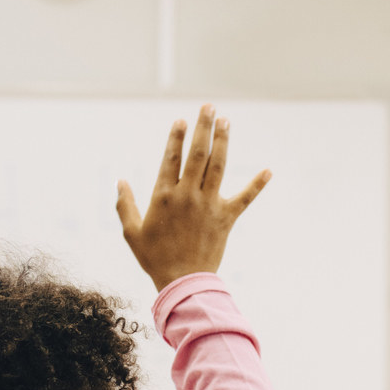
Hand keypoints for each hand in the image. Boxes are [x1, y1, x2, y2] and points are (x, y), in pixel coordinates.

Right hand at [115, 104, 271, 290]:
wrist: (182, 282)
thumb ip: (125, 205)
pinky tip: (268, 171)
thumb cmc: (154, 258)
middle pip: (197, 153)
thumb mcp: (131, 233)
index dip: (176, 137)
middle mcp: (188, 195)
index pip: (171, 157)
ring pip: (218, 166)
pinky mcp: (226, 218)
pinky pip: (244, 197)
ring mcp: (209, 204)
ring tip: (226, 122)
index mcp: (164, 196)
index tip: (181, 120)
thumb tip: (120, 181)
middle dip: (203, 128)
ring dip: (223, 142)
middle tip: (209, 107)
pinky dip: (257, 184)